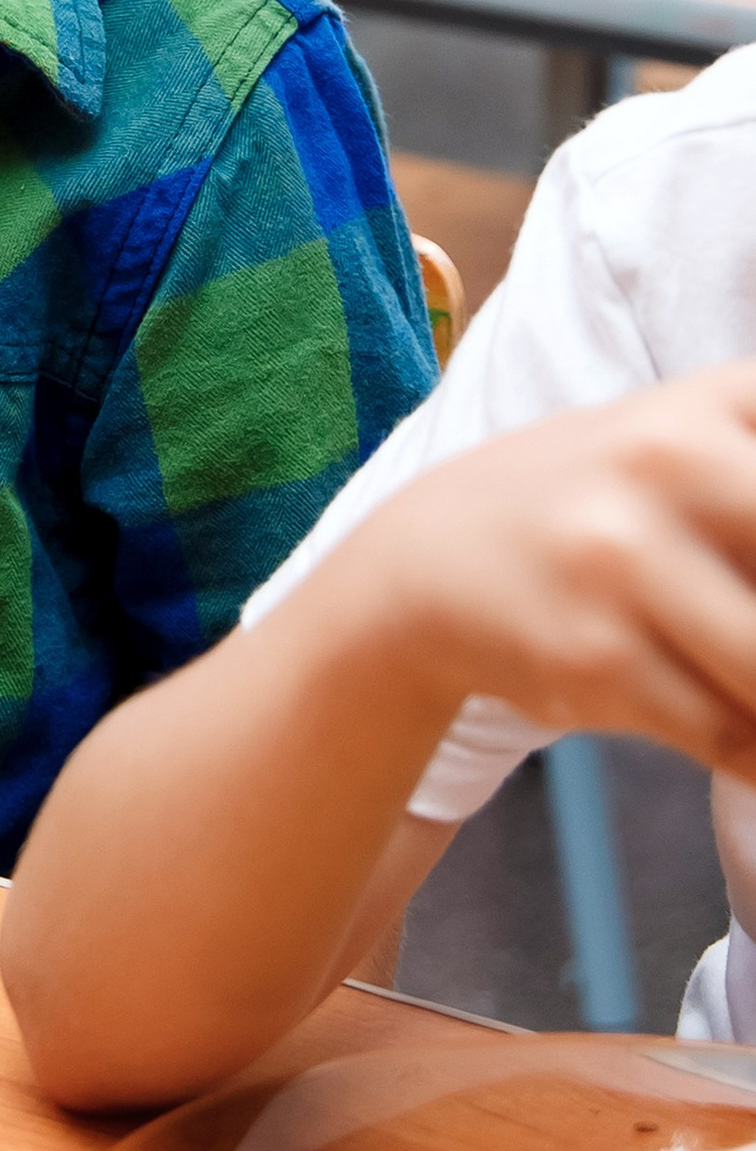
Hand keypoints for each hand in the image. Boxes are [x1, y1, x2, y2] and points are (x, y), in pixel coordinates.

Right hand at [312, 361, 755, 774]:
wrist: (429, 562)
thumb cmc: (606, 507)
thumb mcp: (697, 443)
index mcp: (718, 403)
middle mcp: (668, 461)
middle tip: (752, 636)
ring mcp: (624, 559)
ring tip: (736, 680)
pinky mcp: (596, 657)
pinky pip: (730, 734)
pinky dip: (751, 747)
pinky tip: (732, 726)